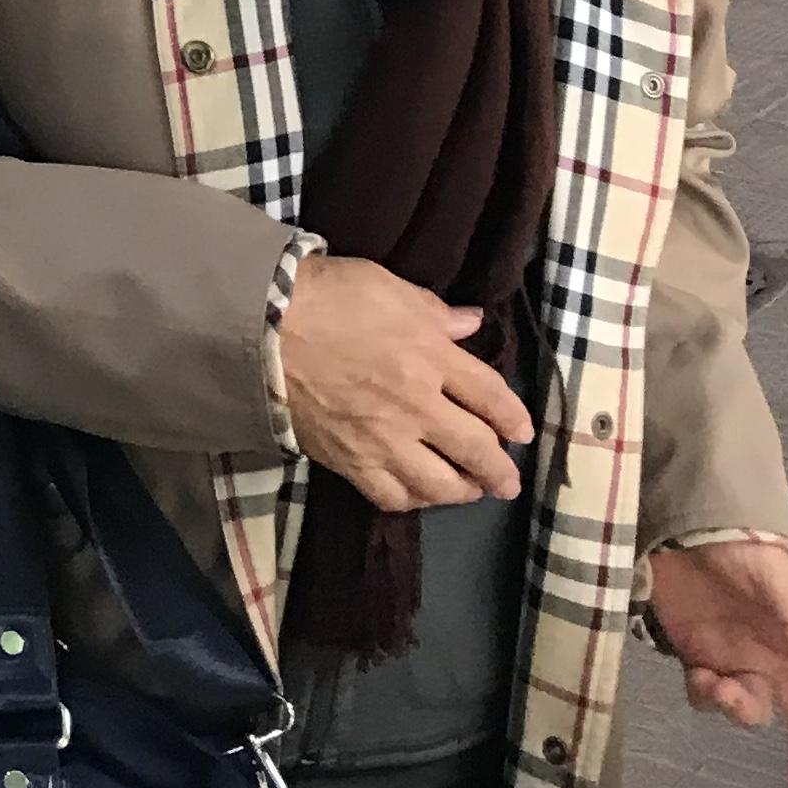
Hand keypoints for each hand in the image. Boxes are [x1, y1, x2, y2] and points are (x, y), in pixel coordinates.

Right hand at [276, 257, 529, 512]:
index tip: (523, 432)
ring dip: (463, 491)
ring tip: (471, 491)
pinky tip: (419, 493)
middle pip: (475, 448)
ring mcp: (384, 440)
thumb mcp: (391, 288)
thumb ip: (435, 312)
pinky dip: (412, 500)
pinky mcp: (350, 462)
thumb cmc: (331, 298)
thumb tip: (471, 324)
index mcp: (432, 358)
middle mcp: (417, 407)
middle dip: (499, 469)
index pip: (491, 396)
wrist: (265, 329)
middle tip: (509, 481)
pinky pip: (391, 496)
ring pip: (439, 483)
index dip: (513, 417)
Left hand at [649, 539, 787, 768]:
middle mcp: (783, 658)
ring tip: (720, 686)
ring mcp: (743, 661)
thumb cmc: (743, 546)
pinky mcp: (704, 660)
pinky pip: (710, 697)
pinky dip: (705, 695)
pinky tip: (698, 674)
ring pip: (751, 709)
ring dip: (739, 708)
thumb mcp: (776, 576)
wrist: (682, 526)